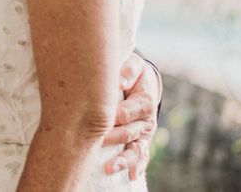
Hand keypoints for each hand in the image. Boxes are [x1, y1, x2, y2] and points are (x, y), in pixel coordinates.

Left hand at [102, 53, 160, 179]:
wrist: (141, 78)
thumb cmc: (131, 70)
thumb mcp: (132, 64)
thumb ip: (127, 71)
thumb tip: (118, 82)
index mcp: (145, 100)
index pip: (126, 112)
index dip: (112, 117)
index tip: (96, 119)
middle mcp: (147, 119)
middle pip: (128, 133)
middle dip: (111, 138)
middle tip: (94, 142)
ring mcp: (144, 132)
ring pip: (135, 149)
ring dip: (123, 160)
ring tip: (109, 168)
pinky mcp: (142, 140)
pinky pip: (141, 156)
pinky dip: (137, 166)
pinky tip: (131, 177)